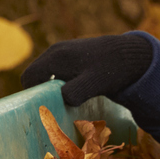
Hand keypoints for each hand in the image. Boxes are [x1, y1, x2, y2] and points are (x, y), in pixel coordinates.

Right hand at [20, 32, 157, 104]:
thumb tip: (61, 98)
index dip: (31, 93)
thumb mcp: (93, 84)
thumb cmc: (110, 69)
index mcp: (55, 57)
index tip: (42, 107)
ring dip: (51, 87)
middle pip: (36, 75)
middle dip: (40, 91)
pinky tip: (75, 91)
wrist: (130, 54)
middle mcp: (55, 51)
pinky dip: (60, 81)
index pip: (29, 76)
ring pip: (47, 73)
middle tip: (53, 107)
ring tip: (65, 101)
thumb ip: (74, 92)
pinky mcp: (72, 54)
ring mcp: (63, 50)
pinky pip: (57, 70)